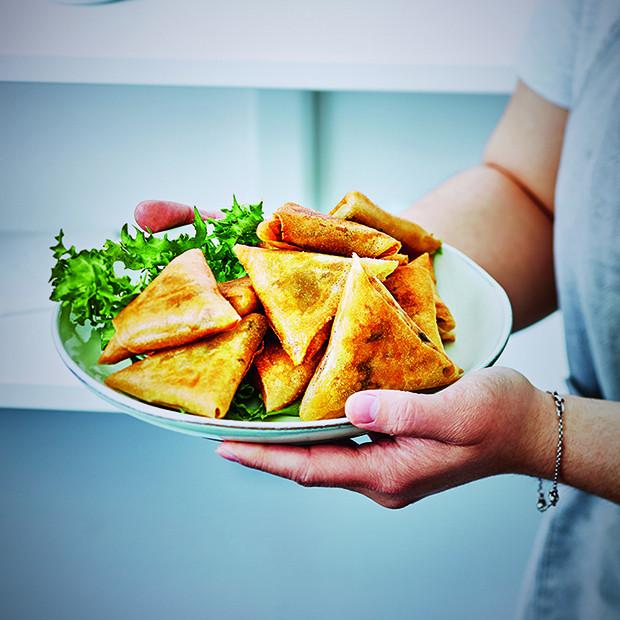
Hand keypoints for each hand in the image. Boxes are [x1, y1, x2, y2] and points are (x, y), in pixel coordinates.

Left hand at [216, 368, 554, 507]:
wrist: (528, 427)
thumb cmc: (498, 417)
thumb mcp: (456, 412)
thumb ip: (404, 413)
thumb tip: (353, 408)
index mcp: (390, 473)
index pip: (311, 467)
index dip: (265, 459)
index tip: (224, 447)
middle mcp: (382, 477)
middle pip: (309, 465)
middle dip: (266, 452)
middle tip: (225, 432)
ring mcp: (388, 467)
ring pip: (325, 455)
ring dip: (289, 442)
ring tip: (253, 422)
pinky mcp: (395, 451)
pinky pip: (344, 444)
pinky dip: (317, 431)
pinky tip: (305, 413)